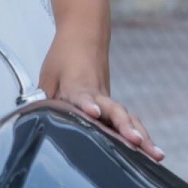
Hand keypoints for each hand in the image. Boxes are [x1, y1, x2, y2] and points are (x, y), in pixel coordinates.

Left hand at [39, 32, 164, 162]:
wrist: (84, 33)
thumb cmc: (63, 56)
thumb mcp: (47, 76)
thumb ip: (43, 100)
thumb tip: (32, 123)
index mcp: (76, 85)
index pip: (81, 97)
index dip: (86, 105)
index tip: (93, 112)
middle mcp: (96, 93)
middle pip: (112, 110)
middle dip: (125, 127)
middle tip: (136, 141)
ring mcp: (107, 98)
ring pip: (126, 117)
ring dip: (140, 135)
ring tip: (155, 154)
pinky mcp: (112, 103)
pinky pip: (129, 119)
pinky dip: (141, 133)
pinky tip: (154, 151)